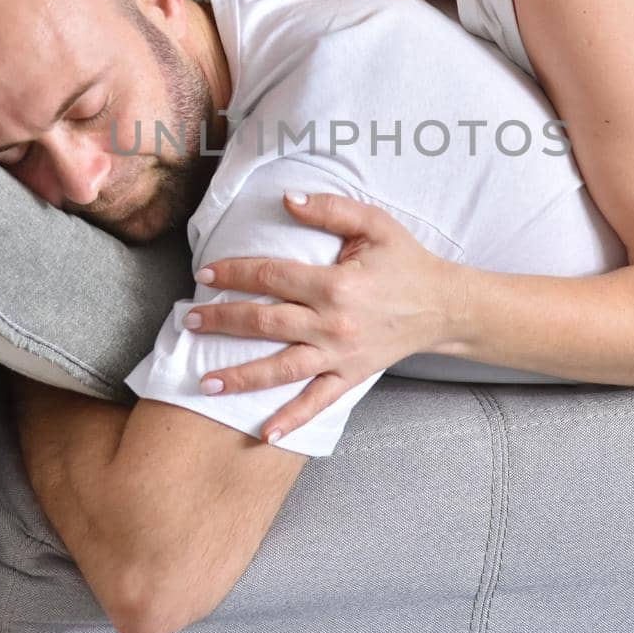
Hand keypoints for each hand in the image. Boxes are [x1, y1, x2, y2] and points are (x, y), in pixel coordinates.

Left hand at [187, 191, 464, 443]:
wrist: (444, 306)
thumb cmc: (406, 262)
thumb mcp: (375, 224)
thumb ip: (331, 209)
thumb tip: (287, 199)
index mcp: (335, 284)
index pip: (271, 278)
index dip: (235, 275)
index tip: (205, 275)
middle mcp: (333, 324)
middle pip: (266, 324)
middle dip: (223, 323)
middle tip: (190, 323)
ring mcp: (341, 355)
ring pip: (282, 369)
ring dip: (241, 377)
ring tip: (206, 382)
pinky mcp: (351, 376)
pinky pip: (318, 402)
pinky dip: (292, 419)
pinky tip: (265, 433)